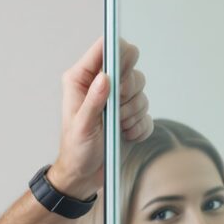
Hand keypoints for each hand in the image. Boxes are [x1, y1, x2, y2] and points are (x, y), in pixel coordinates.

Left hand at [47, 38, 149, 199]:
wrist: (84, 174)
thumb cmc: (76, 150)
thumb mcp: (81, 126)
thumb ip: (93, 101)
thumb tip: (105, 77)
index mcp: (83, 79)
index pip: (105, 48)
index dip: (120, 52)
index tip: (123, 70)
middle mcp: (102, 85)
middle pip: (131, 69)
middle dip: (128, 92)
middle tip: (116, 111)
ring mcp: (119, 100)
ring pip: (142, 93)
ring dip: (132, 113)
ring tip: (116, 127)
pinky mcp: (132, 116)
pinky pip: (147, 115)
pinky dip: (138, 127)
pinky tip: (124, 135)